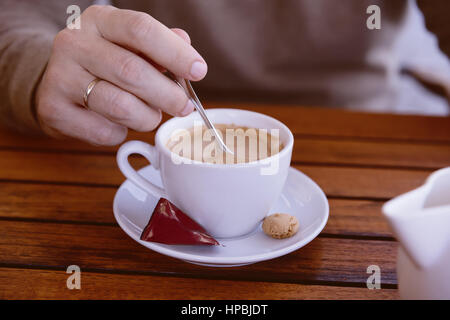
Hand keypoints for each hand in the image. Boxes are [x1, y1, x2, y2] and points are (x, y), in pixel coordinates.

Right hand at [35, 5, 206, 144]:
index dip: (175, 53)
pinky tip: (120, 123)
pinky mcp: (54, 110)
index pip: (141, 30)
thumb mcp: (128, 44)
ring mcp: (60, 77)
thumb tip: (185, 42)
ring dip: (147, 117)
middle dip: (168, 95)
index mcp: (98, 21)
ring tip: (151, 115)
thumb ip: (158, 44)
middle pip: (132, 72)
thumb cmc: (104, 63)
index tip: (199, 71)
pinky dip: (122, 132)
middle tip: (184, 106)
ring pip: (121, 106)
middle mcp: (74, 44)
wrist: (55, 82)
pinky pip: (104, 131)